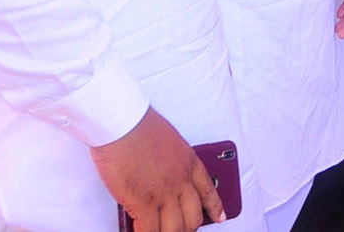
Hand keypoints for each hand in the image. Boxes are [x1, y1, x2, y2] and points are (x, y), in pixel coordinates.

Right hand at [91, 107, 222, 231]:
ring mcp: (164, 194)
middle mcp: (181, 181)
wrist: (124, 124)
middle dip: (187, 228)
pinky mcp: (143, 203)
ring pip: (175, 229)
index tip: (220, 217)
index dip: (215, 208)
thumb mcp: (170, 142)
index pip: (208, 191)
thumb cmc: (139, 126)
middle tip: (181, 231)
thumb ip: (172, 161)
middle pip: (193, 217)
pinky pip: (150, 231)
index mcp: (190, 163)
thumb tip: (164, 175)